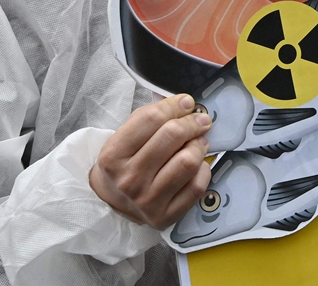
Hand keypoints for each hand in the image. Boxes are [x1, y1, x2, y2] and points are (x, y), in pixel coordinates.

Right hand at [89, 94, 211, 228]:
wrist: (113, 201)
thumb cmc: (124, 163)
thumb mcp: (124, 137)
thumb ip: (150, 117)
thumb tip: (185, 103)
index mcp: (113, 156)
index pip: (151, 119)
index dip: (174, 105)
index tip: (187, 102)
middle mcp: (129, 180)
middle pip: (172, 136)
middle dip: (192, 122)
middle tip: (200, 120)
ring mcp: (147, 201)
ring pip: (188, 161)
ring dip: (199, 145)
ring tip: (198, 142)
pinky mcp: (166, 216)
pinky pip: (197, 186)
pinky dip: (203, 170)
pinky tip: (197, 165)